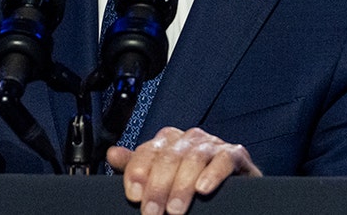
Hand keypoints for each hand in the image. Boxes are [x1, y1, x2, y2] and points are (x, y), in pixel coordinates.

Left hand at [107, 126, 260, 214]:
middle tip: (152, 213)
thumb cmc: (192, 181)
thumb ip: (137, 166)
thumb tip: (112, 154)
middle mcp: (188, 138)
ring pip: (192, 159)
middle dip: (158, 188)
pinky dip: (212, 175)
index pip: (146, 152)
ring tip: (175, 210)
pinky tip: (203, 190)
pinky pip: (223, 160)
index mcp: (167, 141)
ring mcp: (212, 144)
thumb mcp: (162, 176)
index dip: (138, 174)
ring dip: (182, 186)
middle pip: (168, 158)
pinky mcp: (235, 154)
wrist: (234, 189)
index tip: (133, 197)